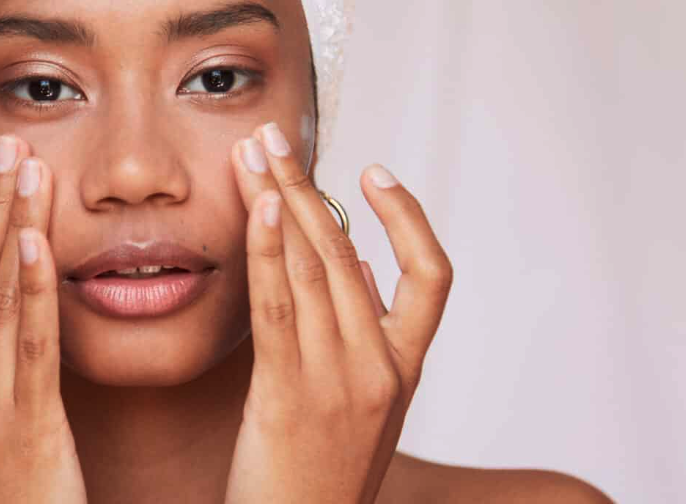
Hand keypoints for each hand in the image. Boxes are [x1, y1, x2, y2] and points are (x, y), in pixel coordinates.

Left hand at [225, 124, 452, 502]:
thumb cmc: (322, 477)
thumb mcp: (364, 406)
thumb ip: (365, 334)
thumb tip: (358, 264)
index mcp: (403, 369)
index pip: (431, 276)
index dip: (407, 218)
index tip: (373, 173)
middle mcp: (380, 367)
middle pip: (349, 253)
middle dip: (309, 186)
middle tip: (275, 139)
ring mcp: (338, 380)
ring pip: (313, 269)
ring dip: (281, 202)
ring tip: (254, 156)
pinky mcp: (288, 395)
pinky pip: (280, 308)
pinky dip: (270, 252)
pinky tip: (260, 211)